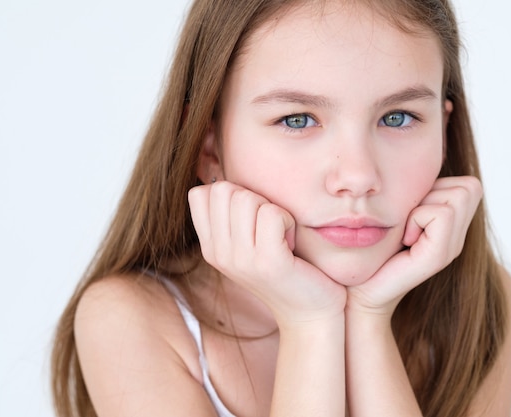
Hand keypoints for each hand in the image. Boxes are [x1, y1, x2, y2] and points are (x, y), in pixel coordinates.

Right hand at [188, 181, 346, 326]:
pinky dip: (288, 221)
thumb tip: (220, 170)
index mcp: (211, 246)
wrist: (310, 313)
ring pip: (248, 199)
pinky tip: (292, 243)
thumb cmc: (287, 268)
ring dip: (274, 210)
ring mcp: (240, 260)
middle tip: (271, 227)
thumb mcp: (250, 241)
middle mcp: (218, 254)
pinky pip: (272, 214)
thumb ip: (233, 213)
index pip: (200, 193)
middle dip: (254, 198)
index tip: (253, 219)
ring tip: (282, 236)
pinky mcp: (267, 263)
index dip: (232, 194)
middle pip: (224, 190)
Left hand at [347, 176, 482, 315]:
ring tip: (406, 230)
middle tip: (408, 220)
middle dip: (433, 194)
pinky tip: (404, 240)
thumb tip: (418, 160)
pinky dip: (418, 218)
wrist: (358, 291)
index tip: (410, 212)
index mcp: (451, 226)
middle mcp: (457, 238)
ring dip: (423, 206)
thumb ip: (415, 192)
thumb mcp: (397, 212)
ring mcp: (452, 248)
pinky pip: (441, 213)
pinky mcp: (438, 257)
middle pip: (468, 187)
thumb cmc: (370, 249)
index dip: (437, 188)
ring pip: (457, 196)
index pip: (468, 184)